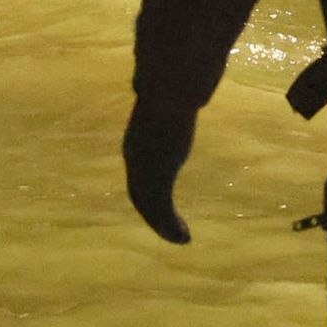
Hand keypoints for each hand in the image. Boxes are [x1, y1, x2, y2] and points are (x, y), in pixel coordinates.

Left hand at [124, 100, 197, 244]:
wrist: (168, 92)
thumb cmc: (172, 88)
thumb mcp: (172, 99)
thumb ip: (175, 103)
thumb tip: (192, 90)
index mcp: (136, 142)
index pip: (137, 172)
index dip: (145, 189)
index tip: (160, 201)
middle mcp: (135, 158)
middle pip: (137, 193)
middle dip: (152, 213)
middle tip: (167, 228)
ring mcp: (144, 170)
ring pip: (148, 206)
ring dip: (162, 226)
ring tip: (180, 238)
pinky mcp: (157, 180)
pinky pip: (160, 212)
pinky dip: (169, 228)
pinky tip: (183, 237)